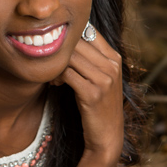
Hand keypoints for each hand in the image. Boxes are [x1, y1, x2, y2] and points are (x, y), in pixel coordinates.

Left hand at [50, 29, 122, 163]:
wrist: (107, 135)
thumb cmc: (97, 104)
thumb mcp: (99, 77)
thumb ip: (90, 58)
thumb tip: (66, 36)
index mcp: (114, 57)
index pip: (89, 31)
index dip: (69, 37)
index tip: (58, 49)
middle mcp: (112, 65)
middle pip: (77, 43)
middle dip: (60, 52)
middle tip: (51, 64)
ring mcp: (104, 79)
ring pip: (70, 57)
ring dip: (56, 65)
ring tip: (54, 76)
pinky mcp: (93, 93)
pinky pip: (66, 74)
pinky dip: (56, 76)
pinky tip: (55, 84)